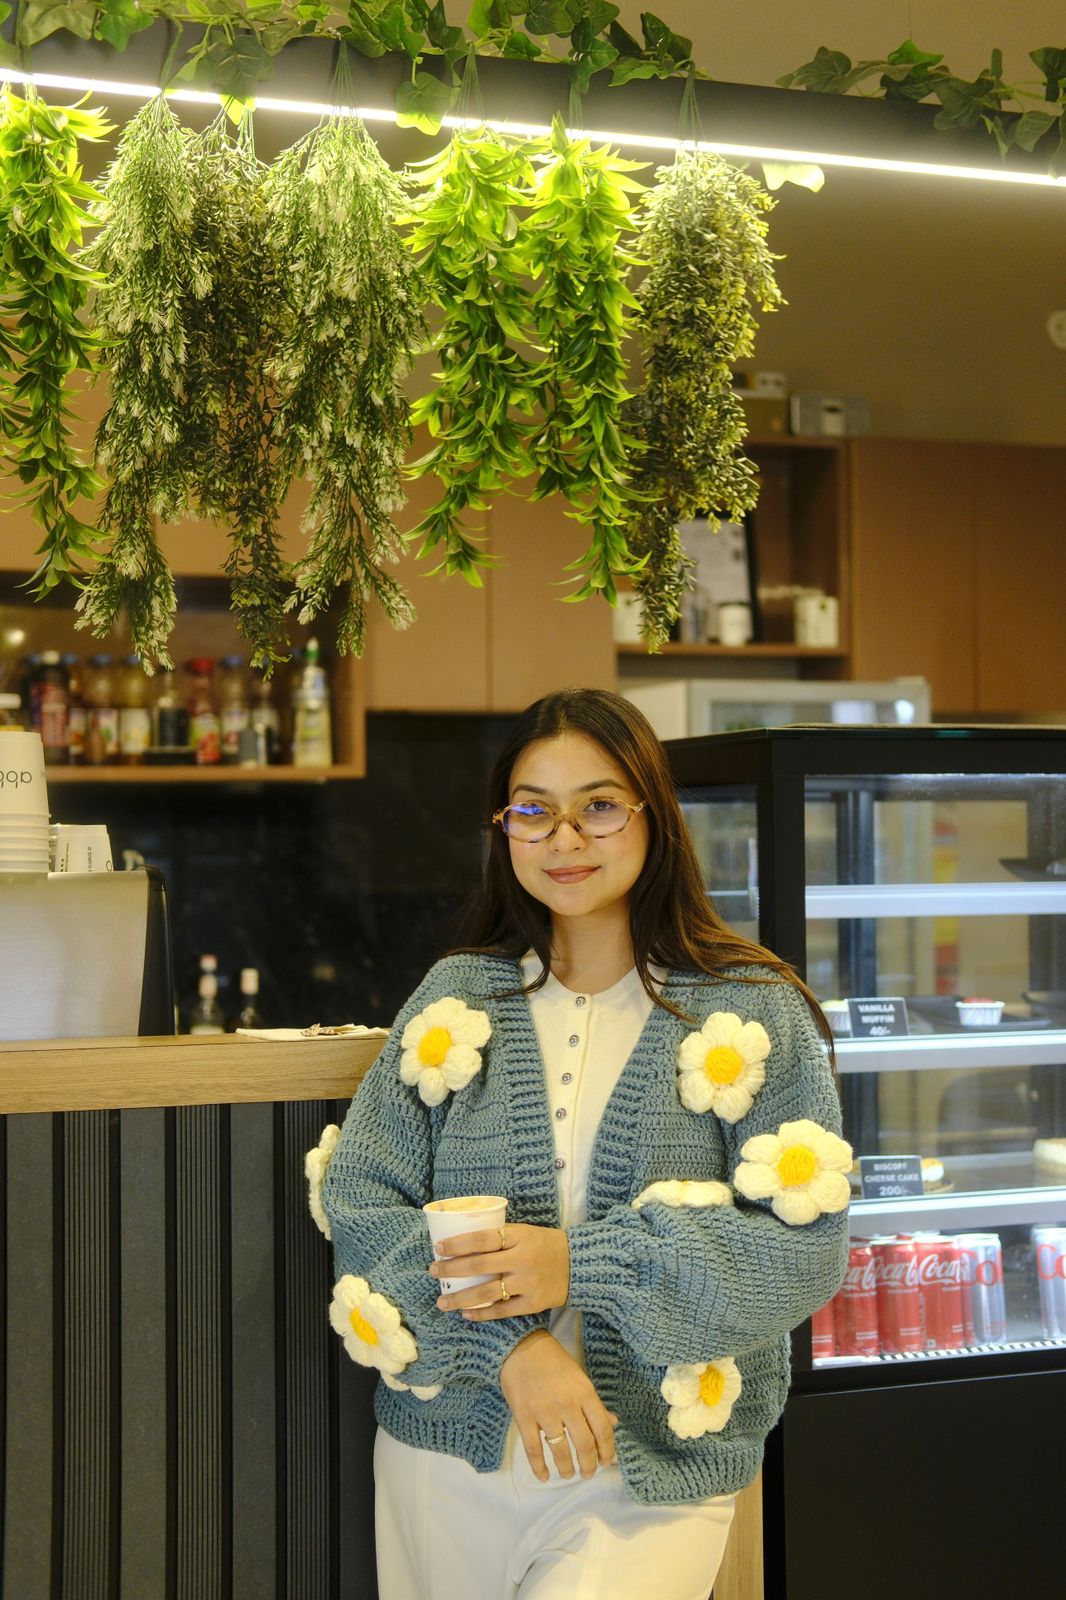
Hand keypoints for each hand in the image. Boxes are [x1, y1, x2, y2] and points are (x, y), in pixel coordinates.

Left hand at [428, 1222, 569, 1319]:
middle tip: (433, 1271)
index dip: (458, 1244)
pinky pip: (502, 1311)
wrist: (579, 1265)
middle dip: (451, 1269)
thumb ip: (501, 1238)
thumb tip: (464, 1244)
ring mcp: (527, 1283)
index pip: (482, 1239)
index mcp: (519, 1236)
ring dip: (460, 1298)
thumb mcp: (525, 1232)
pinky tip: (466, 1314)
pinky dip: (482, 1314)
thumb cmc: (546, 1244)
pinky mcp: (533, 1303)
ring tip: (442, 1301)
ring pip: (487, 1293)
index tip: (438, 1247)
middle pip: (479, 1265)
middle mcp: (522, 1259)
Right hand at [500, 1330, 618, 1481]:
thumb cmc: (553, 1361)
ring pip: (560, 1450)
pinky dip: (539, 1467)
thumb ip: (595, 1404)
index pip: (602, 1429)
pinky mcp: (523, 1417)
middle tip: (588, 1473)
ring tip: (569, 1474)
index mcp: (584, 1392)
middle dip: (588, 1465)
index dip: (607, 1451)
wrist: (521, 1347)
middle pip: (584, 1444)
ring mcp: (544, 1411)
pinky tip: (545, 1476)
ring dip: (567, 1468)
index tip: (606, 1462)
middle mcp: (567, 1404)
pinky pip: (533, 1449)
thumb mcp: (580, 1378)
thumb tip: (613, 1424)